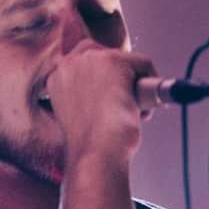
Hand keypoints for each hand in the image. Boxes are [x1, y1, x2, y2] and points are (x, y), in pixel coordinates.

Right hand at [44, 41, 156, 164]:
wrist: (96, 153)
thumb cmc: (90, 146)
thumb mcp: (79, 116)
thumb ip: (87, 97)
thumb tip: (112, 91)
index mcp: (56, 77)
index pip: (85, 63)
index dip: (105, 80)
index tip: (111, 100)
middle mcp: (68, 63)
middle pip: (106, 55)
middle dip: (121, 77)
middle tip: (125, 104)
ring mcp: (90, 59)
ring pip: (126, 60)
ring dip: (135, 85)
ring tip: (131, 111)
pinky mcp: (114, 60)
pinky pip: (144, 63)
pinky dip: (152, 82)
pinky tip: (143, 106)